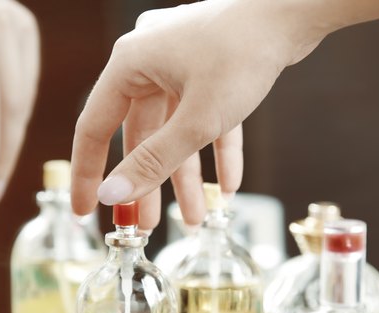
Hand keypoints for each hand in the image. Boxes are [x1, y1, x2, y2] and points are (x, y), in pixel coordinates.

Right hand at [70, 0, 331, 229]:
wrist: (293, 11)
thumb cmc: (243, 54)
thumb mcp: (197, 120)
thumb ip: (153, 160)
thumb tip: (112, 194)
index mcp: (129, 64)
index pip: (94, 127)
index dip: (87, 173)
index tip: (85, 211)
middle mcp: (149, 60)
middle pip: (140, 134)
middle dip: (149, 182)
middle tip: (145, 225)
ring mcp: (181, 62)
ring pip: (176, 128)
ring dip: (187, 173)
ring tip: (196, 216)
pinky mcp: (211, 66)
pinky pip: (206, 115)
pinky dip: (215, 148)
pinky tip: (229, 184)